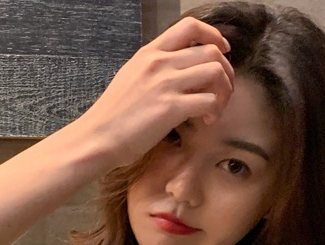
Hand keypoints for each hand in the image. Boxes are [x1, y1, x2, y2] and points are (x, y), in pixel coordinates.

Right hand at [77, 16, 235, 169]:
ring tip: (215, 109)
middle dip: (226, 72)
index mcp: (150, 53)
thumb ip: (155, 70)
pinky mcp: (171, 108)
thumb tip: (179, 74)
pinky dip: (214, 111)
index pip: (190, 27)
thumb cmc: (113, 116)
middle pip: (211, 51)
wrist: (98, 138)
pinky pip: (209, 100)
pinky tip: (206, 121)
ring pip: (215, 72)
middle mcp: (160, 63)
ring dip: (224, 92)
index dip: (213, 36)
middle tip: (222, 92)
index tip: (222, 52)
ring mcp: (166, 84)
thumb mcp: (132, 79)